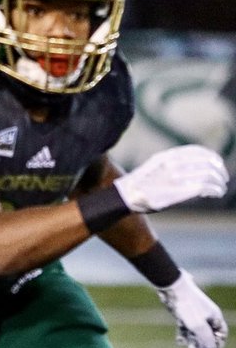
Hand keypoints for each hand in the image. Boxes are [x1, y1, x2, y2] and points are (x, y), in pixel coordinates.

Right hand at [113, 145, 227, 212]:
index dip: (211, 157)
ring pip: (209, 175)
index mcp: (167, 156)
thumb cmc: (140, 184)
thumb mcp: (155, 167)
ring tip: (221, 188)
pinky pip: (205, 187)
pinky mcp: (179, 191)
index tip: (217, 164)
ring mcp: (176, 178)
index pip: (197, 151)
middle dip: (219, 170)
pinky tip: (216, 193)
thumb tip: (193, 165)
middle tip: (223, 178)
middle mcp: (172, 164)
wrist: (125, 196)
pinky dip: (215, 190)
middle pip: (207, 162)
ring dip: (219, 182)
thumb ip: (172, 164)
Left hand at [157, 271, 227, 347]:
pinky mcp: (182, 314)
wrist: (170, 287)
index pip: (220, 335)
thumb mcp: (198, 326)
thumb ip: (206, 340)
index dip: (218, 347)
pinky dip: (184, 335)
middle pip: (208, 336)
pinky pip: (186, 328)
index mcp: (214, 317)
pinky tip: (180, 341)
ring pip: (196, 333)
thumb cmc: (187, 305)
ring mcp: (194, 315)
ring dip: (195, 344)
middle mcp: (206, 316)